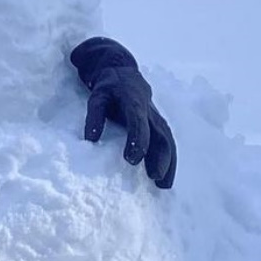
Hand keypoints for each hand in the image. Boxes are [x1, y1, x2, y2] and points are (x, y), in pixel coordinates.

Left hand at [70, 37, 175, 188]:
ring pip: (168, 142)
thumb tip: (90, 139)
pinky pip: (168, 143)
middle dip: (159, 157)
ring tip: (163, 185)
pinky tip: (166, 178)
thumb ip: (93, 116)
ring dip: (169, 163)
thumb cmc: (108, 89)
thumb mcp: (96, 97)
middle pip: (160, 135)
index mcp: (134, 103)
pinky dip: (170, 161)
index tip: (132, 160)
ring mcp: (157, 119)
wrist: (124, 75)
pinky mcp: (159, 125)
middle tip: (154, 177)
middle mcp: (150, 113)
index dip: (137, 141)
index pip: (138, 123)